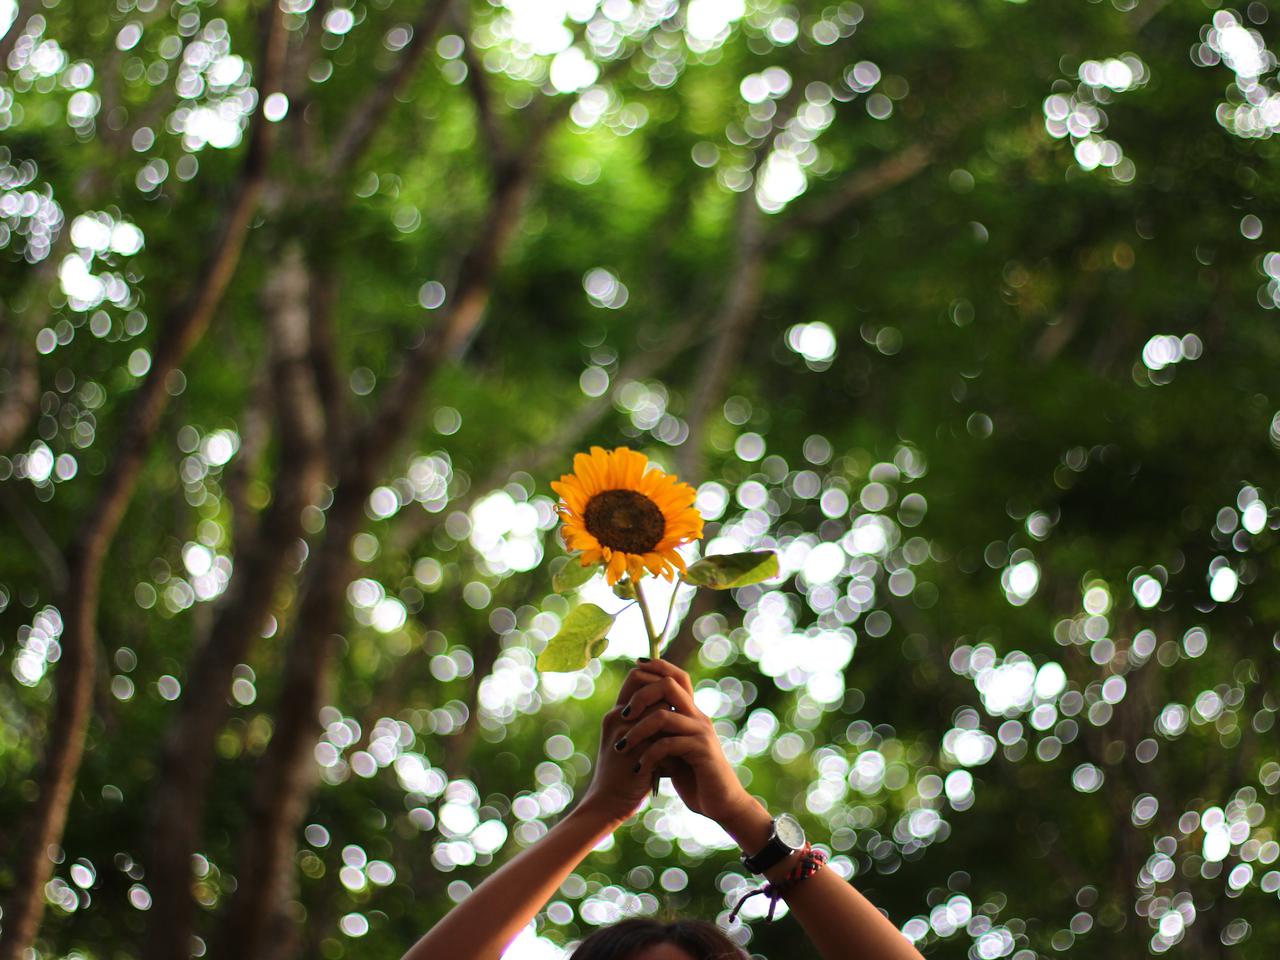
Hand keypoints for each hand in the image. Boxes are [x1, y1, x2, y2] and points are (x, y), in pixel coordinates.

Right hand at [574, 666, 673, 827]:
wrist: (607, 802)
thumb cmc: (621, 771)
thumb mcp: (627, 739)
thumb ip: (641, 720)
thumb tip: (668, 702)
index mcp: (616, 713)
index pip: (636, 676)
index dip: (657, 679)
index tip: (671, 696)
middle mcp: (618, 719)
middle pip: (652, 690)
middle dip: (668, 702)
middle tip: (675, 720)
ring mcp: (626, 735)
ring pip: (661, 712)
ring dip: (673, 726)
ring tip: (673, 747)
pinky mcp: (637, 753)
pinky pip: (664, 739)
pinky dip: (672, 750)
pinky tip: (671, 767)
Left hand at [611, 660, 763, 839]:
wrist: (721, 804)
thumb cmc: (694, 778)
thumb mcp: (673, 751)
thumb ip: (661, 733)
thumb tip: (635, 719)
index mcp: (691, 713)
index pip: (677, 677)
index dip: (657, 665)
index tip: (635, 665)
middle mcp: (698, 717)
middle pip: (669, 685)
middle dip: (641, 695)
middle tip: (622, 715)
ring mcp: (701, 732)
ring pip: (663, 715)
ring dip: (637, 731)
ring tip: (621, 748)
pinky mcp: (702, 752)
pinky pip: (668, 744)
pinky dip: (648, 756)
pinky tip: (639, 769)